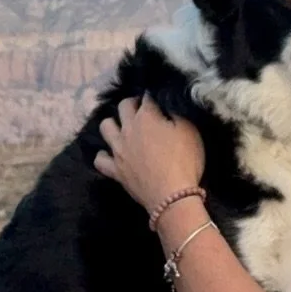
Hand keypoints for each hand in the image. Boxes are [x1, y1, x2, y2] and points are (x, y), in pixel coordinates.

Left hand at [93, 96, 204, 213]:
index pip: (147, 96)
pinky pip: (100, 159)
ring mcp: (118, 149)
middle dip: (132, 103)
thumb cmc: (185, 161)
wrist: (172, 196)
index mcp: (147, 116)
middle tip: (142, 109)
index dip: (153, 95)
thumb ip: (177, 112)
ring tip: (123, 127)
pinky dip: (103, 155)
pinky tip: (110, 154)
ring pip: (106, 127)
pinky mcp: (115, 170)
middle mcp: (128, 128)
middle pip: (123, 106)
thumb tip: (167, 102)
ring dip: (114, 123)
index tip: (159, 98)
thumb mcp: (190, 130)